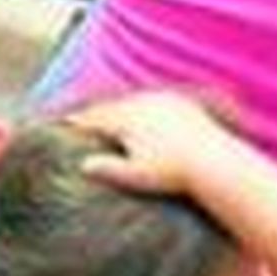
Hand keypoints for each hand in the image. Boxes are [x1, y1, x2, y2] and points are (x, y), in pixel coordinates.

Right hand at [72, 90, 236, 193]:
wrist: (214, 161)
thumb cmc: (173, 173)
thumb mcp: (138, 176)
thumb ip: (110, 169)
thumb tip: (83, 165)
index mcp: (126, 119)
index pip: (94, 117)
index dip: (77, 121)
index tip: (62, 122)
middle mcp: (141, 103)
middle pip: (110, 106)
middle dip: (95, 112)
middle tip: (80, 117)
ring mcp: (161, 99)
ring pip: (131, 101)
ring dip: (118, 108)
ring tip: (108, 115)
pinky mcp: (179, 101)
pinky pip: (153, 100)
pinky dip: (142, 107)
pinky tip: (142, 114)